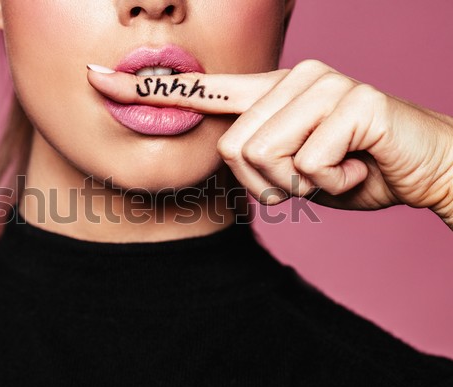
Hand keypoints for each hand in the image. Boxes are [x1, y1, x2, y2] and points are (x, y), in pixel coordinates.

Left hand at [87, 60, 452, 228]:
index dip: (145, 88)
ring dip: (300, 184)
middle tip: (309, 174)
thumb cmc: (346, 166)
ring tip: (332, 168)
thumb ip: (252, 154)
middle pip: (233, 149)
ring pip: (267, 157)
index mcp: (267, 93)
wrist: (414, 168)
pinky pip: (311, 164)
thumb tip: (224, 152)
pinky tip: (356, 166)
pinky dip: (333, 183)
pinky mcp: (354, 101)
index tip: (98, 79)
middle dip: (269, 182)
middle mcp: (290, 78)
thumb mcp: (288, 164)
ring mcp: (323, 84)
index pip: (199, 89)